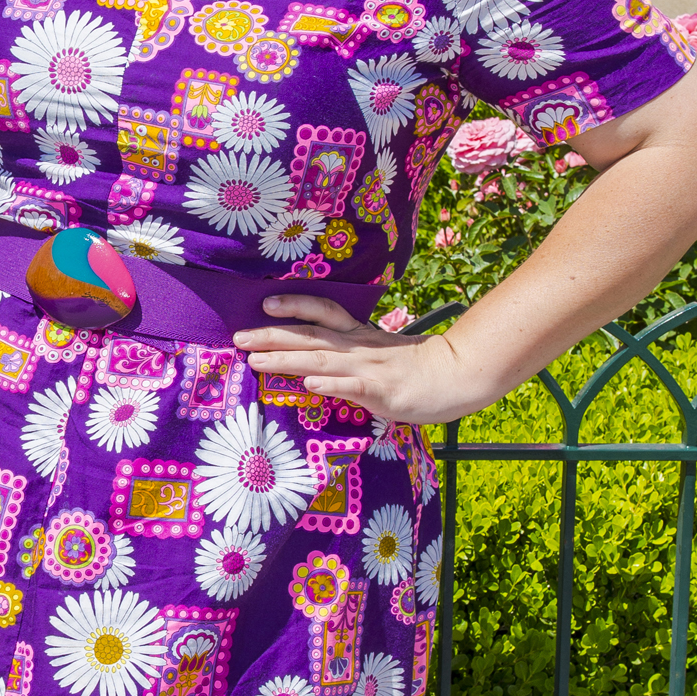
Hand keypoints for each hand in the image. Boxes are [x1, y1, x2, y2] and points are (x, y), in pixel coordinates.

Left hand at [234, 295, 502, 425]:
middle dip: (272, 335)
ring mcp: (370, 367)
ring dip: (287, 359)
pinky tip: (309, 384)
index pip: (323, 313)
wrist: (458, 376)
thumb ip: (349, 354)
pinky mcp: (383, 391)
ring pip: (322, 360)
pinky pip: (353, 386)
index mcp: (359, 336)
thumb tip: (313, 362)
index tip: (264, 304)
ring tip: (256, 359)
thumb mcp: (379, 352)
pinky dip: (330, 384)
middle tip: (238, 336)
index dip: (294, 306)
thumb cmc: (415, 369)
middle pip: (311, 336)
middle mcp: (359, 346)